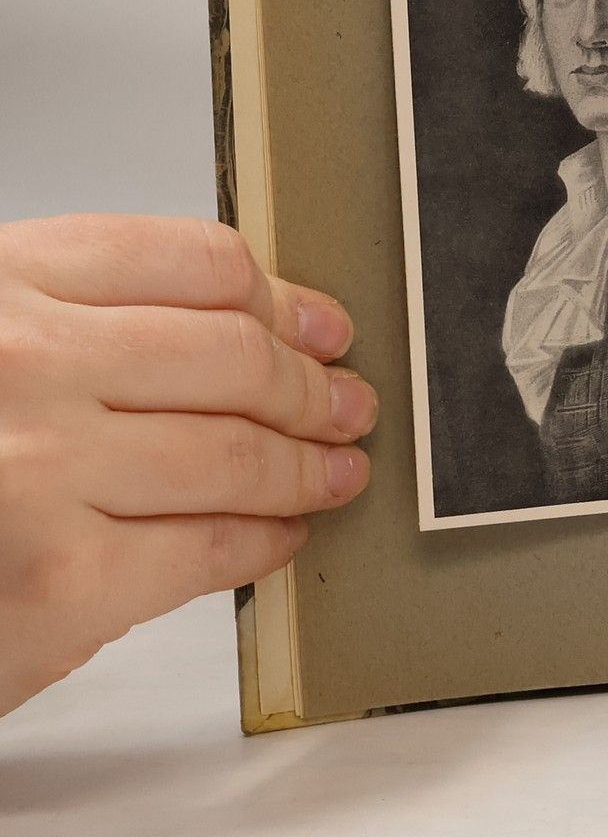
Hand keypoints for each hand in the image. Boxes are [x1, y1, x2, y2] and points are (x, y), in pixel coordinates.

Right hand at [0, 213, 375, 717]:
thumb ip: (69, 327)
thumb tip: (234, 331)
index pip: (192, 260)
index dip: (280, 296)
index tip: (317, 323)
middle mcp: (23, 359)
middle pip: (233, 353)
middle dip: (310, 384)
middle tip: (347, 402)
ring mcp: (43, 467)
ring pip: (236, 449)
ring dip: (308, 462)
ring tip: (336, 468)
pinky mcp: (64, 576)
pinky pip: (208, 544)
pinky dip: (265, 538)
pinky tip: (280, 534)